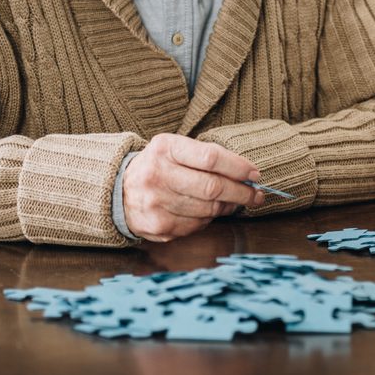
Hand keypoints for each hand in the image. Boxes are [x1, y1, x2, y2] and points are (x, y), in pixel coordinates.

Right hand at [122, 133, 264, 241]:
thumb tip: (247, 175)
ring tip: (235, 201)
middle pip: (212, 187)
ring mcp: (155, 203)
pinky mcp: (157, 226)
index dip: (238, 167)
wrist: (118, 190)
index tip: (255, 174)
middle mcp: (157, 175)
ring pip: (208, 209)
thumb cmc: (159, 165)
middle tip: (256, 194)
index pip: (211, 158)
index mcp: (165, 148)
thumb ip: (207, 157)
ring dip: (228, 206)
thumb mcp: (176, 148)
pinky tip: (210, 211)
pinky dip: (209, 219)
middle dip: (241, 192)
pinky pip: (196, 225)